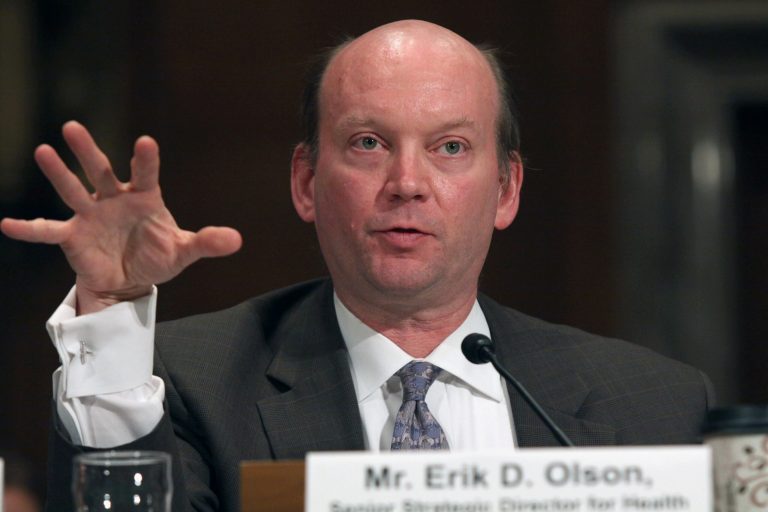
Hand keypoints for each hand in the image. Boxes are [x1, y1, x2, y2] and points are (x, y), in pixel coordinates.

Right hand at [0, 121, 241, 313]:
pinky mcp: (73, 236)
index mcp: (144, 197)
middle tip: (73, 127)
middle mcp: (114, 199)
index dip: (146, 159)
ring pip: (73, 190)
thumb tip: (237, 240)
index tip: (145, 142)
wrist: (131, 280)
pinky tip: (7, 226)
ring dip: (58, 173)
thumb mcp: (184, 251)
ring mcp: (91, 214)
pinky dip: (29, 230)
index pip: (146, 173)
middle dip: (88, 150)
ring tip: (42, 150)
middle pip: (101, 170)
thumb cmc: (158, 257)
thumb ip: (207, 242)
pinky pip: (48, 231)